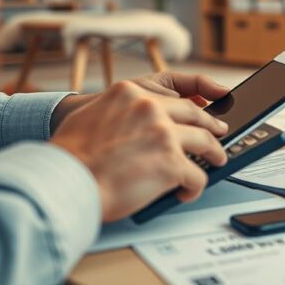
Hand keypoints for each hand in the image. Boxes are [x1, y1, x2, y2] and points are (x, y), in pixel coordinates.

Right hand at [51, 81, 229, 221]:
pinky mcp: (172, 163)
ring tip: (217, 160)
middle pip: (194, 115)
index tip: (202, 109)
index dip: (191, 105)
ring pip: (205, 141)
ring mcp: (164, 134)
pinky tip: (185, 192)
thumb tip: (127, 123)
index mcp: (130, 92)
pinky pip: (197, 175)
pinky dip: (194, 186)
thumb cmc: (70, 156)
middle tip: (219, 131)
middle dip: (210, 124)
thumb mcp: (90, 114)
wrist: (65, 180)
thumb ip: (115, 111)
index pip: (172, 96)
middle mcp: (151, 108)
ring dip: (214, 153)